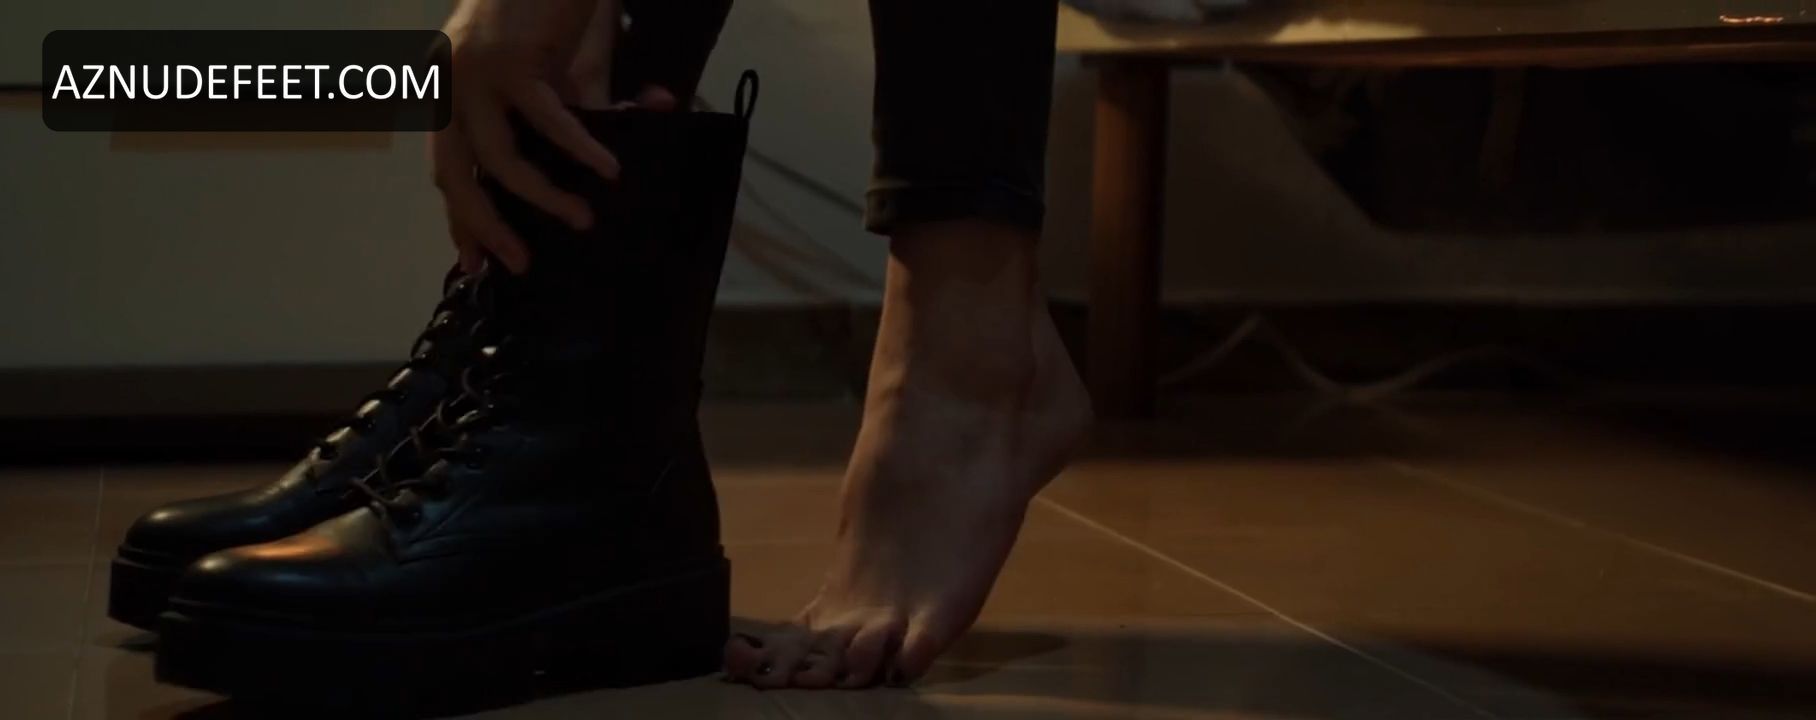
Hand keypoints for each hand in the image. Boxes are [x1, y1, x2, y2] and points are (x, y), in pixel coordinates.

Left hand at [431, 0, 623, 273]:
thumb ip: (584, 114)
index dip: (460, 218)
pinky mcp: (511, 60)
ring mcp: (474, 73)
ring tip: (581, 219)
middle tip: (516, 263)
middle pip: (455, 174)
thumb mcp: (558, 75)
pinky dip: (579, 149)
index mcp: (445, 90)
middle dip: (485, 226)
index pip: (446, 167)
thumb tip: (631, 146)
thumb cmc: (551, 9)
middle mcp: (446, 83)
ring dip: (542, 197)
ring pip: (500, 158)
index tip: (475, 262)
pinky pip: (547, 121)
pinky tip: (607, 170)